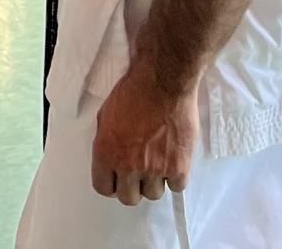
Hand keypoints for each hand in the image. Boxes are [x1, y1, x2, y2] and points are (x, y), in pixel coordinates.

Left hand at [91, 62, 197, 205]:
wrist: (162, 83)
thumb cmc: (133, 92)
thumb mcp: (105, 116)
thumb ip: (106, 143)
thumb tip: (109, 158)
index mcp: (105, 152)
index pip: (103, 188)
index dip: (110, 184)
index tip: (116, 180)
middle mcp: (128, 165)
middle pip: (128, 198)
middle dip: (131, 187)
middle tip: (137, 175)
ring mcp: (154, 169)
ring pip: (153, 194)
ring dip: (154, 182)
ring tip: (156, 163)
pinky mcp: (178, 167)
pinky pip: (176, 187)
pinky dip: (175, 178)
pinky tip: (172, 162)